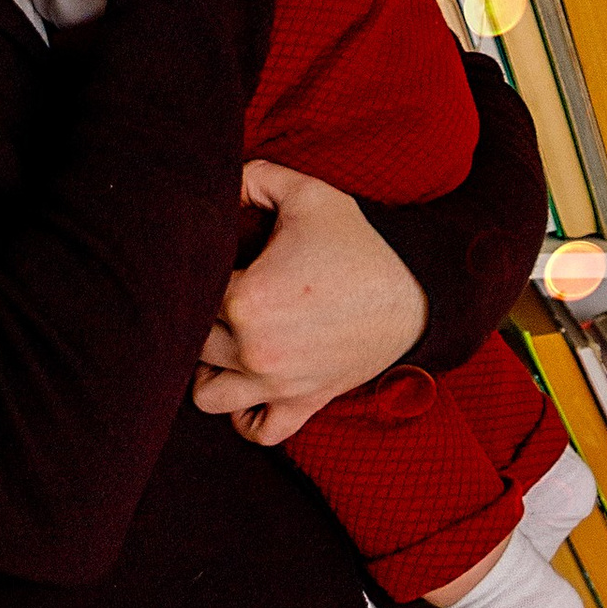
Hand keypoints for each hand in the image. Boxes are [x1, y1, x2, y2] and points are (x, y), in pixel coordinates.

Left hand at [193, 158, 428, 444]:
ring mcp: (277, 385)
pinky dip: (244, 415)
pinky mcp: (303, 405)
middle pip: (192, 342)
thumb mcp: (307, 194)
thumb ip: (254, 177)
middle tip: (224, 294)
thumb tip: (218, 182)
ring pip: (207, 395)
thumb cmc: (360, 243)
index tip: (221, 264)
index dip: (197, 276)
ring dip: (211, 369)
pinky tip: (250, 384)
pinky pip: (256, 430)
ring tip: (229, 340)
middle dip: (200, 318)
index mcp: (247, 299)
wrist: (416, 292)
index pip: (190, 295)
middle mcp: (255, 350)